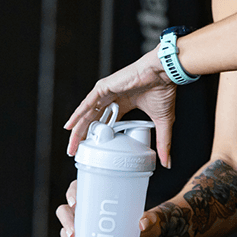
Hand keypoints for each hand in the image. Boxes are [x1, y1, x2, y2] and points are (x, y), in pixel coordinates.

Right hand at [56, 180, 161, 236]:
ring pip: (66, 231)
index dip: (72, 194)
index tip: (75, 204)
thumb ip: (149, 219)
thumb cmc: (147, 223)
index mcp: (98, 197)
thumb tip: (142, 224)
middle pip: (66, 212)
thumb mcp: (151, 218)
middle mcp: (88, 212)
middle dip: (67, 223)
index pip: (77, 189)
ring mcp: (86, 230)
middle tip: (75, 235)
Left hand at [63, 49, 175, 168]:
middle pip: (92, 121)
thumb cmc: (163, 90)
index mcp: (123, 105)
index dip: (97, 137)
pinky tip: (70, 126)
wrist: (163, 73)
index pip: (105, 123)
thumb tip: (167, 163)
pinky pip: (87, 103)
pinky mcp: (104, 87)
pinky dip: (77, 114)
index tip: (91, 150)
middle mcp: (112, 99)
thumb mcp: (160, 122)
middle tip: (74, 152)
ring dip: (76, 130)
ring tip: (70, 145)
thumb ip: (162, 143)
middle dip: (82, 137)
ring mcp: (106, 93)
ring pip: (86, 114)